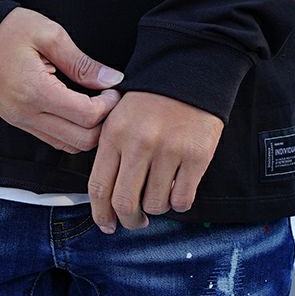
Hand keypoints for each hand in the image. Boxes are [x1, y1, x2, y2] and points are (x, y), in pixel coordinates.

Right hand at [0, 7, 123, 151]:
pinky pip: (51, 138)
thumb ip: (82, 62)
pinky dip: (70, 131)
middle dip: (103, 123)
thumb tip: (111, 79)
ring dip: (88, 131)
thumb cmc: (5, 30)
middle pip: (81, 141)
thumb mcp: (49, 35)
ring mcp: (20, 121)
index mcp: (36, 91)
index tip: (112, 89)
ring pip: (67, 146)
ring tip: (94, 104)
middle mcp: (26, 114)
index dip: (109, 105)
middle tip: (108, 99)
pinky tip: (76, 109)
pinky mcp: (16, 121)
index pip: (87, 117)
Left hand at [87, 91, 223, 232]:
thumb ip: (110, 149)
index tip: (107, 224)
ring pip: (155, 205)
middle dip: (129, 220)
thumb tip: (106, 194)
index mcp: (114, 133)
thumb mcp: (119, 115)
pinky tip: (178, 189)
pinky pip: (183, 199)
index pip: (98, 186)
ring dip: (157, 208)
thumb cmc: (152, 97)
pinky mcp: (196, 156)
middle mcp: (138, 144)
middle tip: (136, 220)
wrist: (190, 71)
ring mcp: (168, 151)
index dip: (100, 213)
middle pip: (125, 202)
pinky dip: (179, 203)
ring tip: (160, 194)